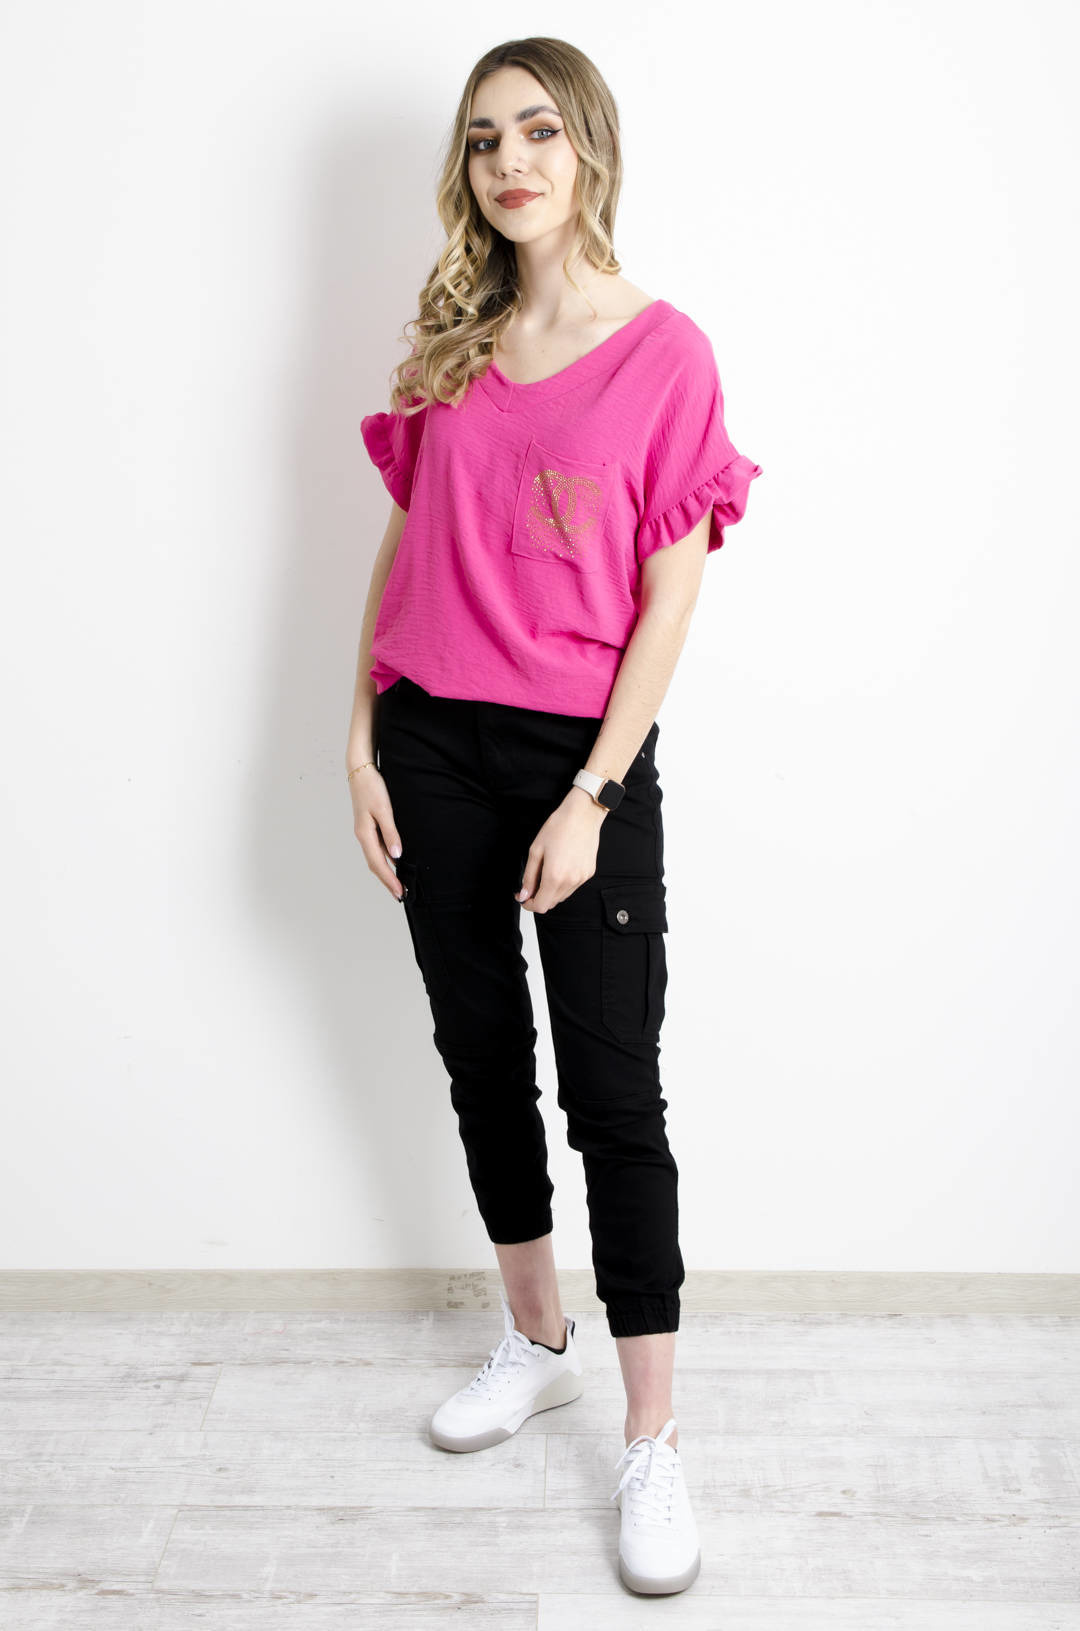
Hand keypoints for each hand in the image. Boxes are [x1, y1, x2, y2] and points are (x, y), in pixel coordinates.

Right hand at [349, 764, 406, 901]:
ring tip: (398, 883)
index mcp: (365, 834)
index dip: (389, 880)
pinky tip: (394, 862)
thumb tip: (396, 856)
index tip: (400, 893)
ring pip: (376, 857)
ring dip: (386, 872)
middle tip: (401, 895)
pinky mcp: (369, 825)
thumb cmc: (372, 787)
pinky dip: (385, 859)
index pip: (378, 864)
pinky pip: (377, 848)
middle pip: (375, 864)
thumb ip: (391, 833)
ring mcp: (365, 831)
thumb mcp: (384, 809)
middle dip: (387, 881)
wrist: (360, 769)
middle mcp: (363, 836)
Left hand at [515, 788, 606, 912]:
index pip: (541, 906)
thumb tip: (524, 894)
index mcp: (555, 876)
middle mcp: (570, 881)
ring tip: (546, 872)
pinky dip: (563, 884)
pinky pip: (573, 887)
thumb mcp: (536, 851)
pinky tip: (560, 868)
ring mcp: (581, 878)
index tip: (523, 897)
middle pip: (551, 903)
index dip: (529, 905)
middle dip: (539, 897)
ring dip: (551, 891)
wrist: (582, 815)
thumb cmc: (559, 827)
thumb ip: (529, 876)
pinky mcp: (589, 873)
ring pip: (562, 896)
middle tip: (531, 884)